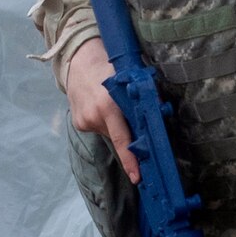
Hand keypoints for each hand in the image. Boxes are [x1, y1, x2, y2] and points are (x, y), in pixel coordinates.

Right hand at [66, 37, 139, 183]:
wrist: (77, 59)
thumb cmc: (108, 66)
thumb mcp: (127, 78)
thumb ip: (141, 98)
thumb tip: (159, 115)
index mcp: (108, 105)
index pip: (122, 139)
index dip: (131, 160)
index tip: (137, 177)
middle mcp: (95, 116)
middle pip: (118, 138)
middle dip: (128, 136)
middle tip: (130, 121)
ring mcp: (84, 121)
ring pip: (108, 133)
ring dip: (115, 125)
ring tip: (109, 104)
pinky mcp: (79, 123)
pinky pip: (98, 129)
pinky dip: (103, 122)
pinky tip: (99, 107)